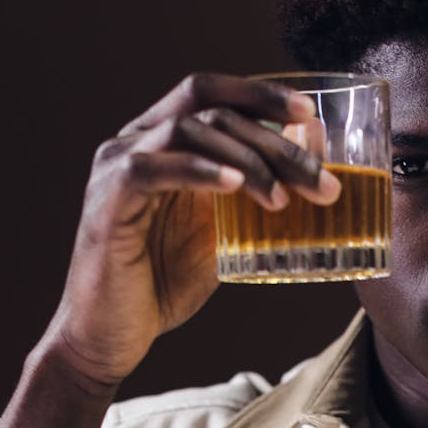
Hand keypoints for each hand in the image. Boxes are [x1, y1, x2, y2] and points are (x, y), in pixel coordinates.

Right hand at [45, 72, 340, 388]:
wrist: (113, 335)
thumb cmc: (165, 283)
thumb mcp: (226, 231)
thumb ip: (258, 192)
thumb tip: (311, 155)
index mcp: (162, 141)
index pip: (211, 92)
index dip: (261, 94)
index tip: (310, 114)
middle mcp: (137, 141)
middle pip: (210, 109)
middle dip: (274, 141)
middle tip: (319, 181)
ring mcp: (117, 166)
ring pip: (188, 129)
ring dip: (247, 160)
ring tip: (282, 200)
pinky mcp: (108, 199)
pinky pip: (152, 168)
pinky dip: (199, 170)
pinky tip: (234, 185)